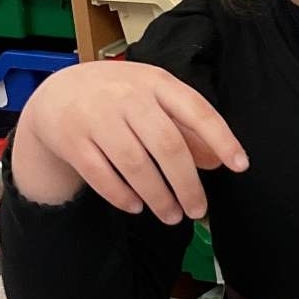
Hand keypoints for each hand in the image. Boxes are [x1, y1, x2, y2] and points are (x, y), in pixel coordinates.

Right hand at [11, 61, 247, 223]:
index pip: (197, 110)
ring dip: (158, 196)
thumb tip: (217, 161)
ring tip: (172, 216)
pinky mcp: (71, 140)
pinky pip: (101, 175)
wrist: (58, 92)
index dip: (221, 139)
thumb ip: (186, 127)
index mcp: (156, 82)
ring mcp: (97, 117)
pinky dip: (122, 195)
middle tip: (199, 210)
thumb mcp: (154, 100)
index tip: (239, 166)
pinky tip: (137, 207)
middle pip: (167, 145)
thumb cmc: (119, 98)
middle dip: (187, 184)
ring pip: (135, 164)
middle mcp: (127, 96)